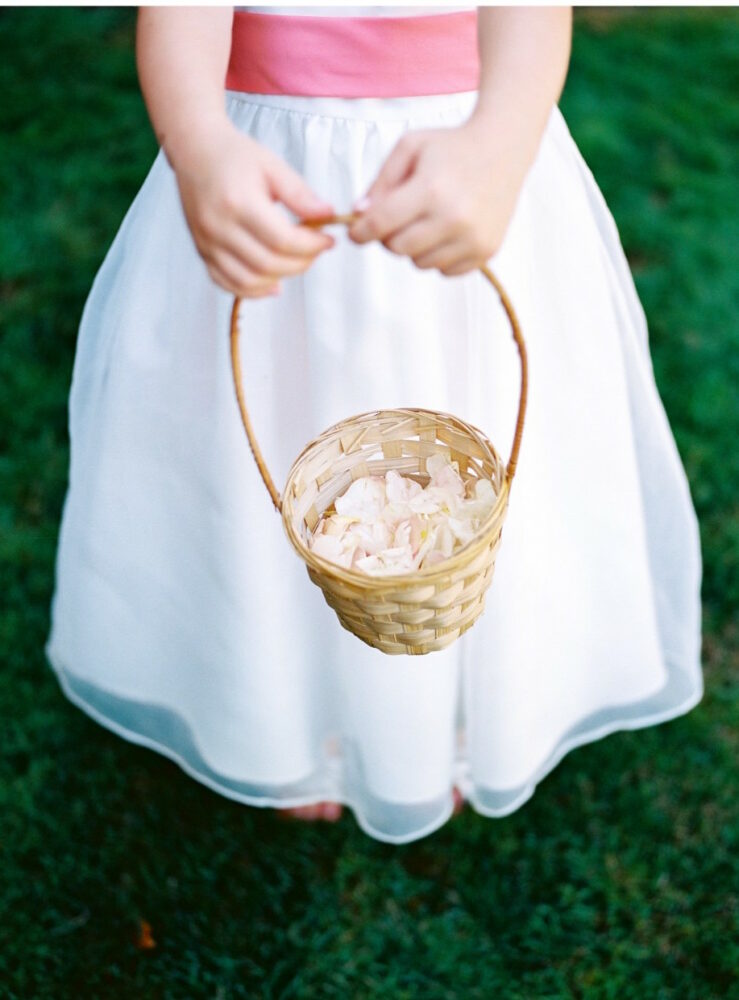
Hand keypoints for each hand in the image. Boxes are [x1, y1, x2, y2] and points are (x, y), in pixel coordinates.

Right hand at [171, 118, 335, 297]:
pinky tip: (272, 284)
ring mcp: (208, 243)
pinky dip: (252, 291)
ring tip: (296, 263)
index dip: (311, 246)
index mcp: (238, 203)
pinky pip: (227, 283)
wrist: (195, 152)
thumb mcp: (272, 166)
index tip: (327, 241)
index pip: (283, 240)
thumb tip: (327, 215)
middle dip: (301, 263)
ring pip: (248, 281)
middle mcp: (219, 227)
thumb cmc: (233, 156)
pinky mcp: (203, 252)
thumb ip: (300, 194)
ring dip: (279, 278)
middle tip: (315, 251)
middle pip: (268, 264)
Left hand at [348, 116, 529, 275]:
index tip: (355, 232)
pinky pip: (444, 271)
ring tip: (427, 220)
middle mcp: (454, 218)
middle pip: (397, 248)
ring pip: (420, 263)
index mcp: (431, 189)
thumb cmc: (451, 147)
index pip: (381, 224)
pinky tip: (447, 230)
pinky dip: (438, 256)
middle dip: (389, 236)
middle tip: (396, 219)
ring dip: (415, 247)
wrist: (503, 149)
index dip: (361, 231)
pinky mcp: (486, 251)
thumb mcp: (410, 148)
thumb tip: (360, 213)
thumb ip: (381, 181)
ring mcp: (472, 238)